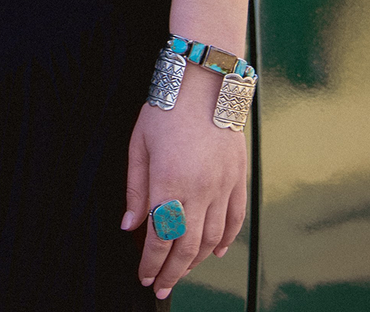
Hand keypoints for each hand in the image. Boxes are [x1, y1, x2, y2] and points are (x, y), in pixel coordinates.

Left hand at [123, 66, 246, 295]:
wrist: (205, 81)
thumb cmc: (167, 108)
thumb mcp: (139, 144)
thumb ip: (136, 187)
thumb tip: (130, 225)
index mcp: (168, 182)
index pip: (159, 237)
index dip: (151, 263)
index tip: (144, 277)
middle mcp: (198, 190)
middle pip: (186, 247)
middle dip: (172, 272)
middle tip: (161, 287)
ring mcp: (222, 186)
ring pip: (211, 240)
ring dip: (195, 262)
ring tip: (181, 272)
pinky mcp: (238, 179)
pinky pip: (234, 220)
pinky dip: (225, 241)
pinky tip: (214, 252)